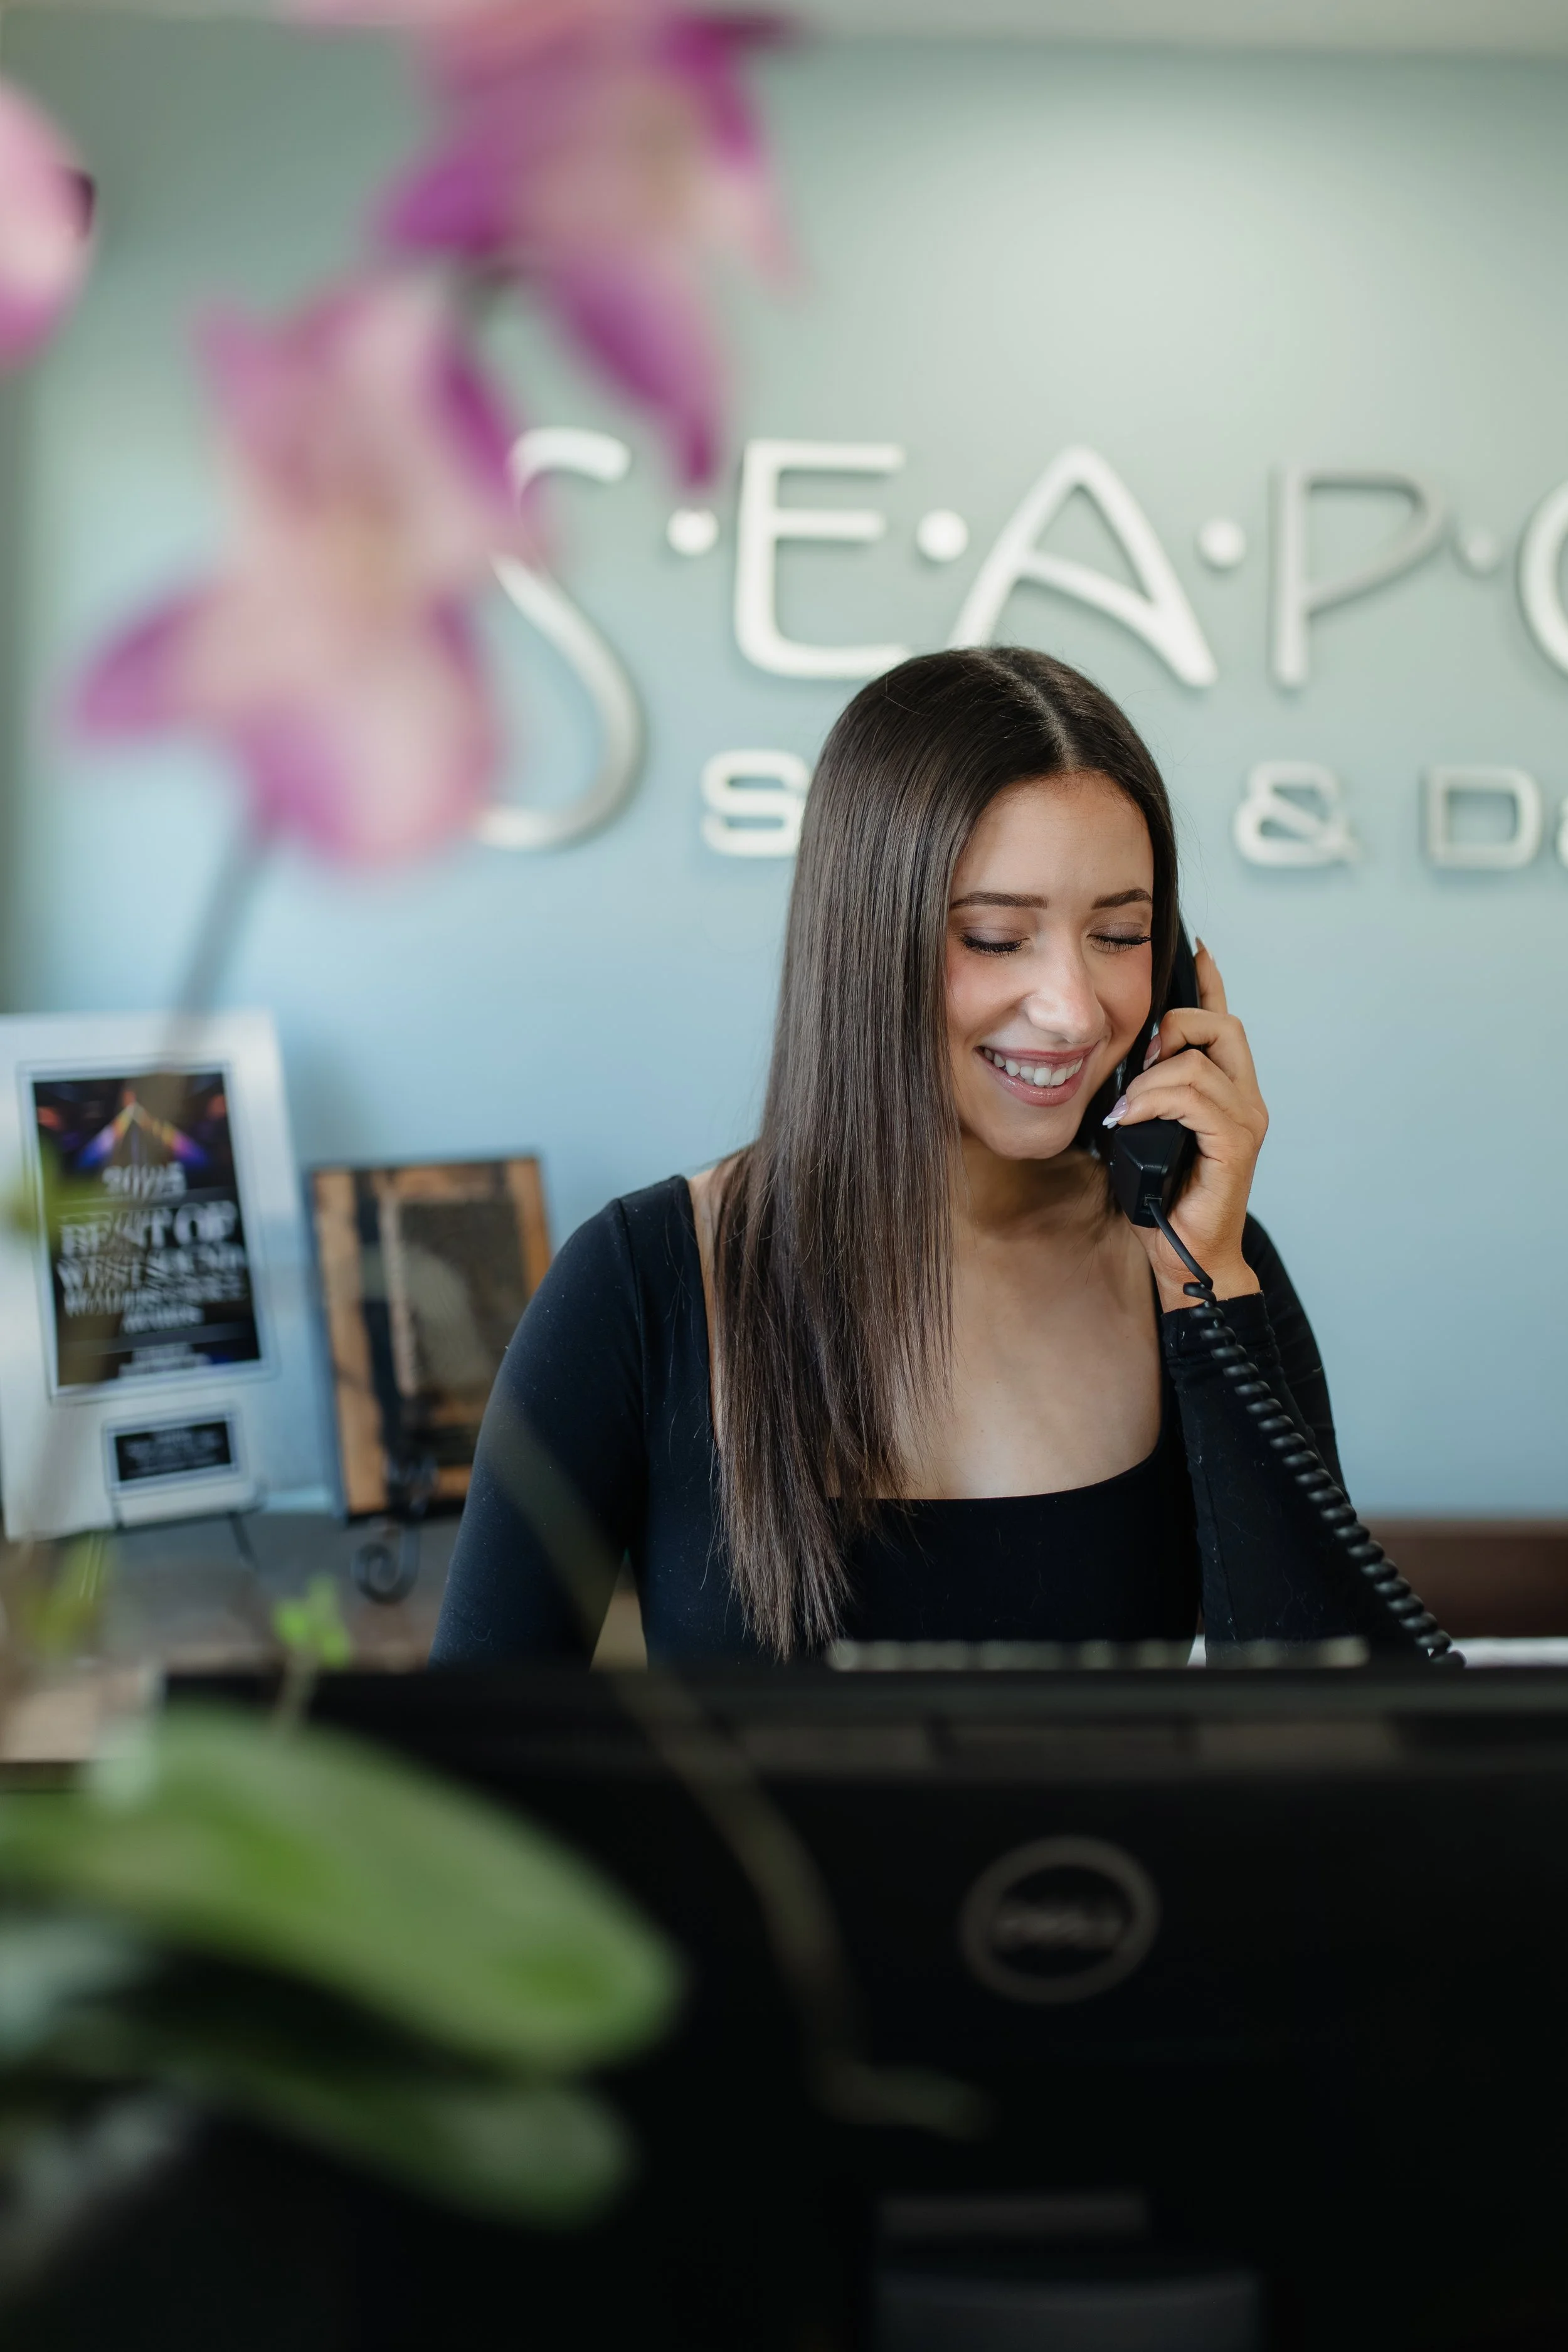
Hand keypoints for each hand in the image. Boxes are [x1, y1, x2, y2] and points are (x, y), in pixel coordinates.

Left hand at [1105, 941, 1267, 1310]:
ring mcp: (1245, 1120)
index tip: (1198, 948)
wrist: (1185, 1254)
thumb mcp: (1145, 1130)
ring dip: (1152, 1079)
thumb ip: (1146, 1093)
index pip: (1224, 1020)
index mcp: (1226, 1090)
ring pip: (1199, 1061)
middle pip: (1221, 1024)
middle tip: (1141, 1064)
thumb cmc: (1164, 1198)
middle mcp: (1245, 1098)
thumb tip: (1120, 1064)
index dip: (1212, 981)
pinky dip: (1156, 1101)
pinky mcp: (1236, 1144)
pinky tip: (1132, 1120)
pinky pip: (1195, 1097)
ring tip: (1127, 1110)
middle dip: (1175, 1028)